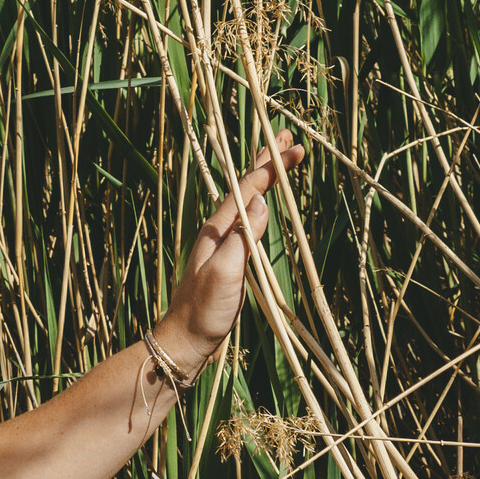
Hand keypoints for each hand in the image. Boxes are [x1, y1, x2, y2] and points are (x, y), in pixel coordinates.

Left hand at [152, 135, 299, 376]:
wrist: (186, 340)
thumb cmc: (204, 310)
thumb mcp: (226, 273)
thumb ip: (243, 238)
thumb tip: (262, 202)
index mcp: (217, 229)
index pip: (247, 189)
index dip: (270, 167)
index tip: (294, 149)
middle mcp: (219, 230)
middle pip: (244, 187)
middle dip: (265, 161)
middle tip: (286, 138)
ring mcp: (223, 244)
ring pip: (247, 201)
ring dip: (263, 178)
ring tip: (277, 159)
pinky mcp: (229, 259)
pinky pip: (248, 220)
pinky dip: (260, 203)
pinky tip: (263, 205)